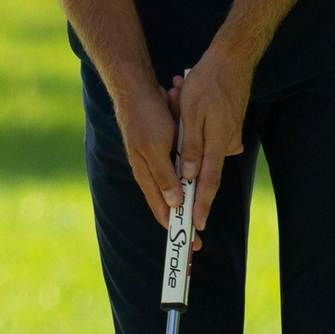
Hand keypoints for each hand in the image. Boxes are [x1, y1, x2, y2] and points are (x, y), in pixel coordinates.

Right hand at [111, 73, 184, 229]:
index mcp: (146, 174)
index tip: (193, 243)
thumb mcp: (157, 148)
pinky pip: (175, 164)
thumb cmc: (145, 118)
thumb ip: (165, 176)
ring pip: (173, 183)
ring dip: (185, 191)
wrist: (136, 89)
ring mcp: (154, 159)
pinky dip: (185, 170)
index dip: (176, 227)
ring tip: (193, 212)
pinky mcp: (161, 147)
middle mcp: (149, 171)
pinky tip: (192, 173)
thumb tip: (174, 203)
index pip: (162, 210)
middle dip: (183, 216)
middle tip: (198, 232)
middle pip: (167, 201)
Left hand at [170, 50, 250, 235]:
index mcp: (217, 143)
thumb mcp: (192, 113)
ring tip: (178, 94)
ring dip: (186, 126)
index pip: (208, 182)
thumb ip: (191, 146)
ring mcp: (229, 135)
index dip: (201, 204)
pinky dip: (193, 120)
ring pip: (201, 145)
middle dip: (188, 165)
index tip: (197, 224)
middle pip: (203, 165)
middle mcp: (227, 143)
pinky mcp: (228, 126)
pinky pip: (206, 132)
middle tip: (182, 159)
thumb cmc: (209, 82)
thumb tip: (189, 175)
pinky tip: (184, 94)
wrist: (233, 59)